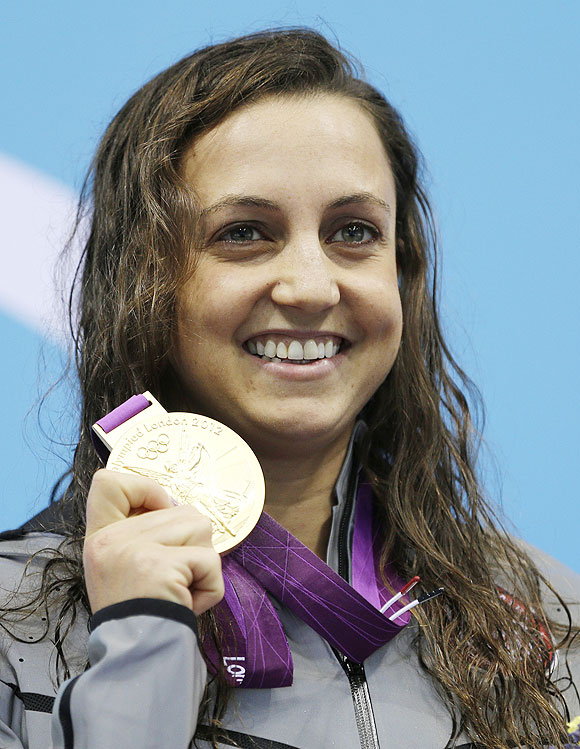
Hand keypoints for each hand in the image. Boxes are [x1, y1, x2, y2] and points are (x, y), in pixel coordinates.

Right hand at [83, 469, 223, 614]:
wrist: (140, 660)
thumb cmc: (142, 613)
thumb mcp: (125, 567)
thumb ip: (145, 533)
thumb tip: (181, 507)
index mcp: (100, 536)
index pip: (109, 482)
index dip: (145, 489)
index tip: (158, 512)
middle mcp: (111, 540)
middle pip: (181, 508)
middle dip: (191, 545)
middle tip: (172, 578)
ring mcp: (134, 552)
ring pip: (201, 528)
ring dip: (203, 563)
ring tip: (180, 588)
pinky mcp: (161, 567)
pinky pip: (210, 561)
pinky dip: (210, 586)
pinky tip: (188, 603)